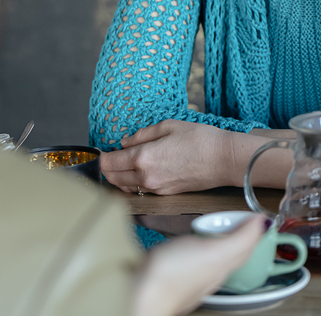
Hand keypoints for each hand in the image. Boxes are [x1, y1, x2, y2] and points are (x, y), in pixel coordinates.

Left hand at [101, 120, 231, 194]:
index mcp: (143, 157)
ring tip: (118, 166)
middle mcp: (146, 177)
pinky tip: (136, 174)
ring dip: (118, 178)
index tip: (97, 152)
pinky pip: (141, 191)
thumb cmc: (200, 139)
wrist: (224, 160)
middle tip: (105, 158)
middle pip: (113, 179)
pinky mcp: (166, 194)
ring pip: (126, 188)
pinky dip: (132, 184)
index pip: (110, 163)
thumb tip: (125, 142)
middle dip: (106, 169)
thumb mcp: (168, 126)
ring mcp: (156, 188)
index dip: (100, 158)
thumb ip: (142, 135)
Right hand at [132, 215, 266, 315]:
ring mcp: (191, 275)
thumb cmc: (174, 274)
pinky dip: (199, 246)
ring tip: (219, 227)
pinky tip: (193, 243)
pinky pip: (194, 258)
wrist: (141, 293)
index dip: (254, 231)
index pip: (247, 248)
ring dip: (219, 241)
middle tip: (243, 218)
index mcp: (224, 267)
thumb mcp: (216, 251)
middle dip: (239, 235)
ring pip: (213, 256)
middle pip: (232, 253)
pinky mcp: (173, 273)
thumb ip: (242, 239)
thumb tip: (264, 222)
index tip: (256, 215)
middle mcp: (210, 274)